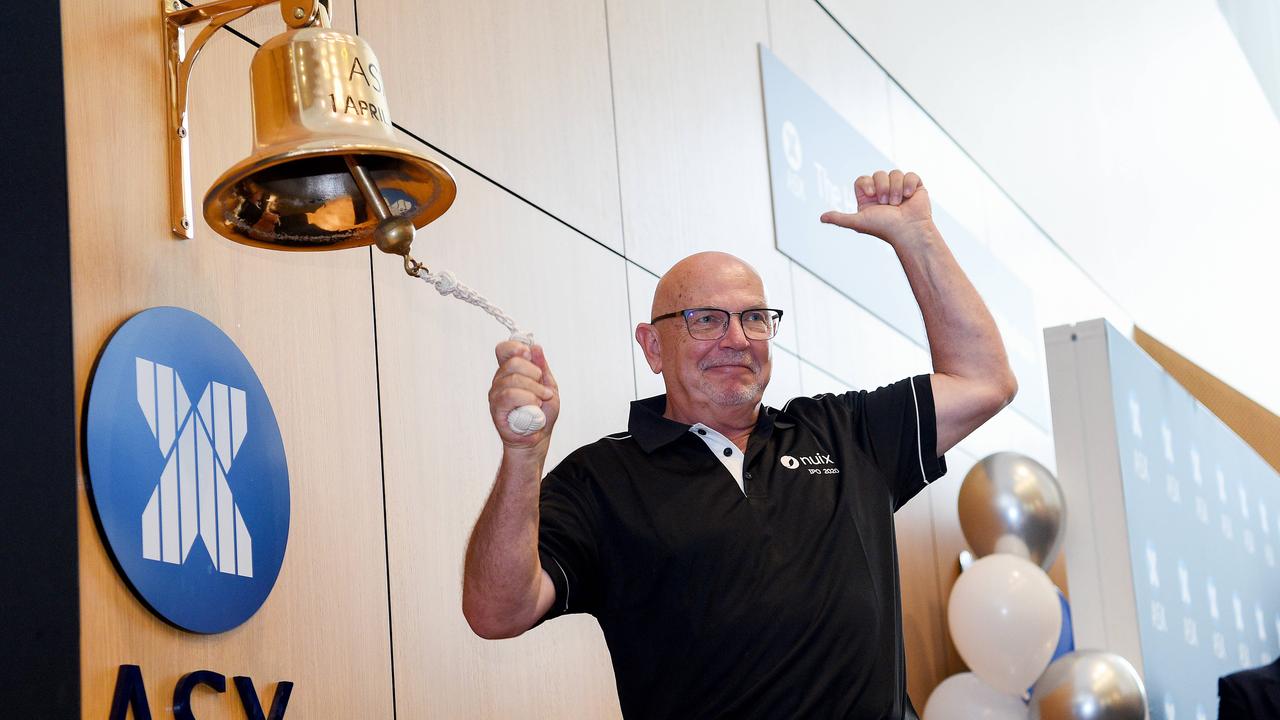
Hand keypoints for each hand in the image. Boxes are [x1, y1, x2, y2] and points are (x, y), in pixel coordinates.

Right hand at [489, 341, 559, 449]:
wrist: (538, 438)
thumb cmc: (541, 413)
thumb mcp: (548, 385)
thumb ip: (542, 367)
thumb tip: (536, 347)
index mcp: (510, 371)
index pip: (503, 349)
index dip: (516, 347)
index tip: (529, 354)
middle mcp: (500, 380)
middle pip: (513, 362)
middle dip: (534, 373)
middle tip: (542, 387)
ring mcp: (496, 394)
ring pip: (513, 379)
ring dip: (534, 389)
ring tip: (541, 400)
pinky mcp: (497, 408)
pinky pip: (509, 395)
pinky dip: (527, 398)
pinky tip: (534, 406)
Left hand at [819, 169, 933, 245]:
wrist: (909, 231)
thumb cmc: (884, 228)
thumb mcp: (859, 222)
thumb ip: (840, 219)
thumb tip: (822, 218)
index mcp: (869, 199)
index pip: (863, 180)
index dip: (867, 184)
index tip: (872, 195)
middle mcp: (883, 192)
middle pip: (878, 174)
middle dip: (883, 188)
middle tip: (887, 204)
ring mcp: (899, 188)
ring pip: (894, 173)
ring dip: (896, 189)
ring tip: (899, 203)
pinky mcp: (914, 186)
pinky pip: (909, 174)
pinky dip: (909, 185)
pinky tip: (909, 197)